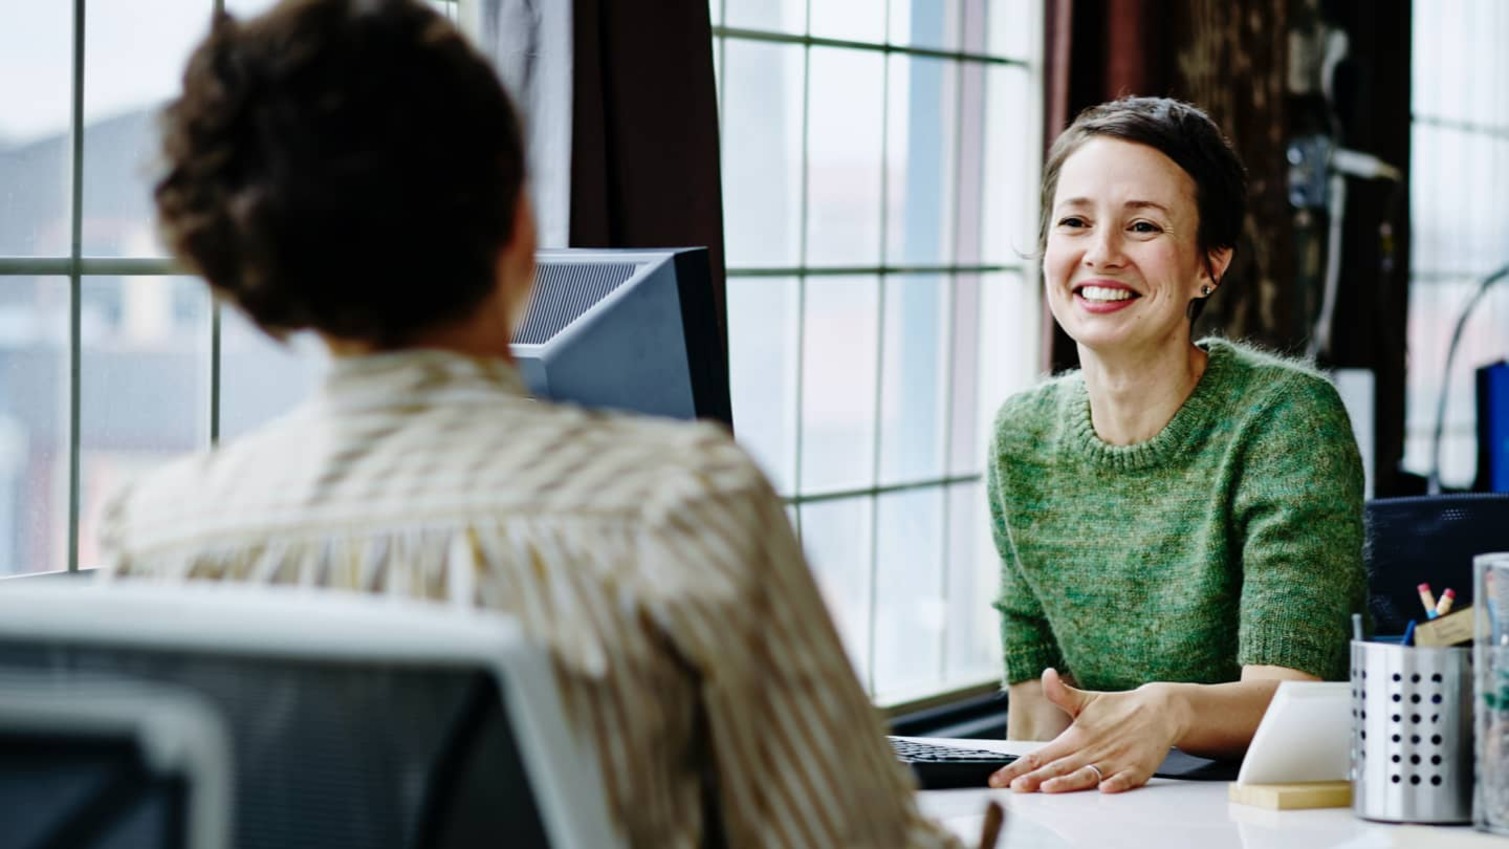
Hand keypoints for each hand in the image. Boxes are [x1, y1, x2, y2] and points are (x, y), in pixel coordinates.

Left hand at [988, 668, 1182, 793]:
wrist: (1160, 710)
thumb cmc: (1119, 710)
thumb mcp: (1086, 701)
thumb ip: (1062, 694)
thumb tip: (1046, 674)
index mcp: (1075, 737)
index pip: (1040, 755)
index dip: (1019, 767)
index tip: (999, 778)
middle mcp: (1091, 750)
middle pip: (1058, 767)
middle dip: (1035, 779)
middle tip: (1015, 787)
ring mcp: (1113, 760)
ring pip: (1086, 774)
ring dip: (1068, 782)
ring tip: (1049, 787)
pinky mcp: (1136, 768)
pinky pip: (1124, 779)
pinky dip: (1114, 783)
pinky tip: (1104, 788)